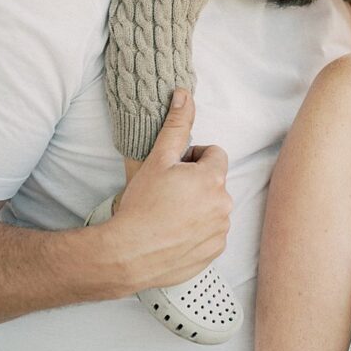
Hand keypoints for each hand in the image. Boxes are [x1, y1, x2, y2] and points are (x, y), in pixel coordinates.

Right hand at [101, 90, 234, 292]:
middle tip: (168, 193)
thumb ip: (176, 125)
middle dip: (196, 182)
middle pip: (214, 181)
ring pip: (213, 207)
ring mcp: (220, 230)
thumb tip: (184, 94)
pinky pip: (212, 233)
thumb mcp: (157, 159)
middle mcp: (224, 204)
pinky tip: (174, 234)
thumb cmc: (141, 205)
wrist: (126, 255)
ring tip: (169, 215)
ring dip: (198, 206)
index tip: (174, 171)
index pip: (214, 154)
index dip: (193, 159)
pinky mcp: (214, 252)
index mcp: (213, 178)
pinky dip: (198, 231)